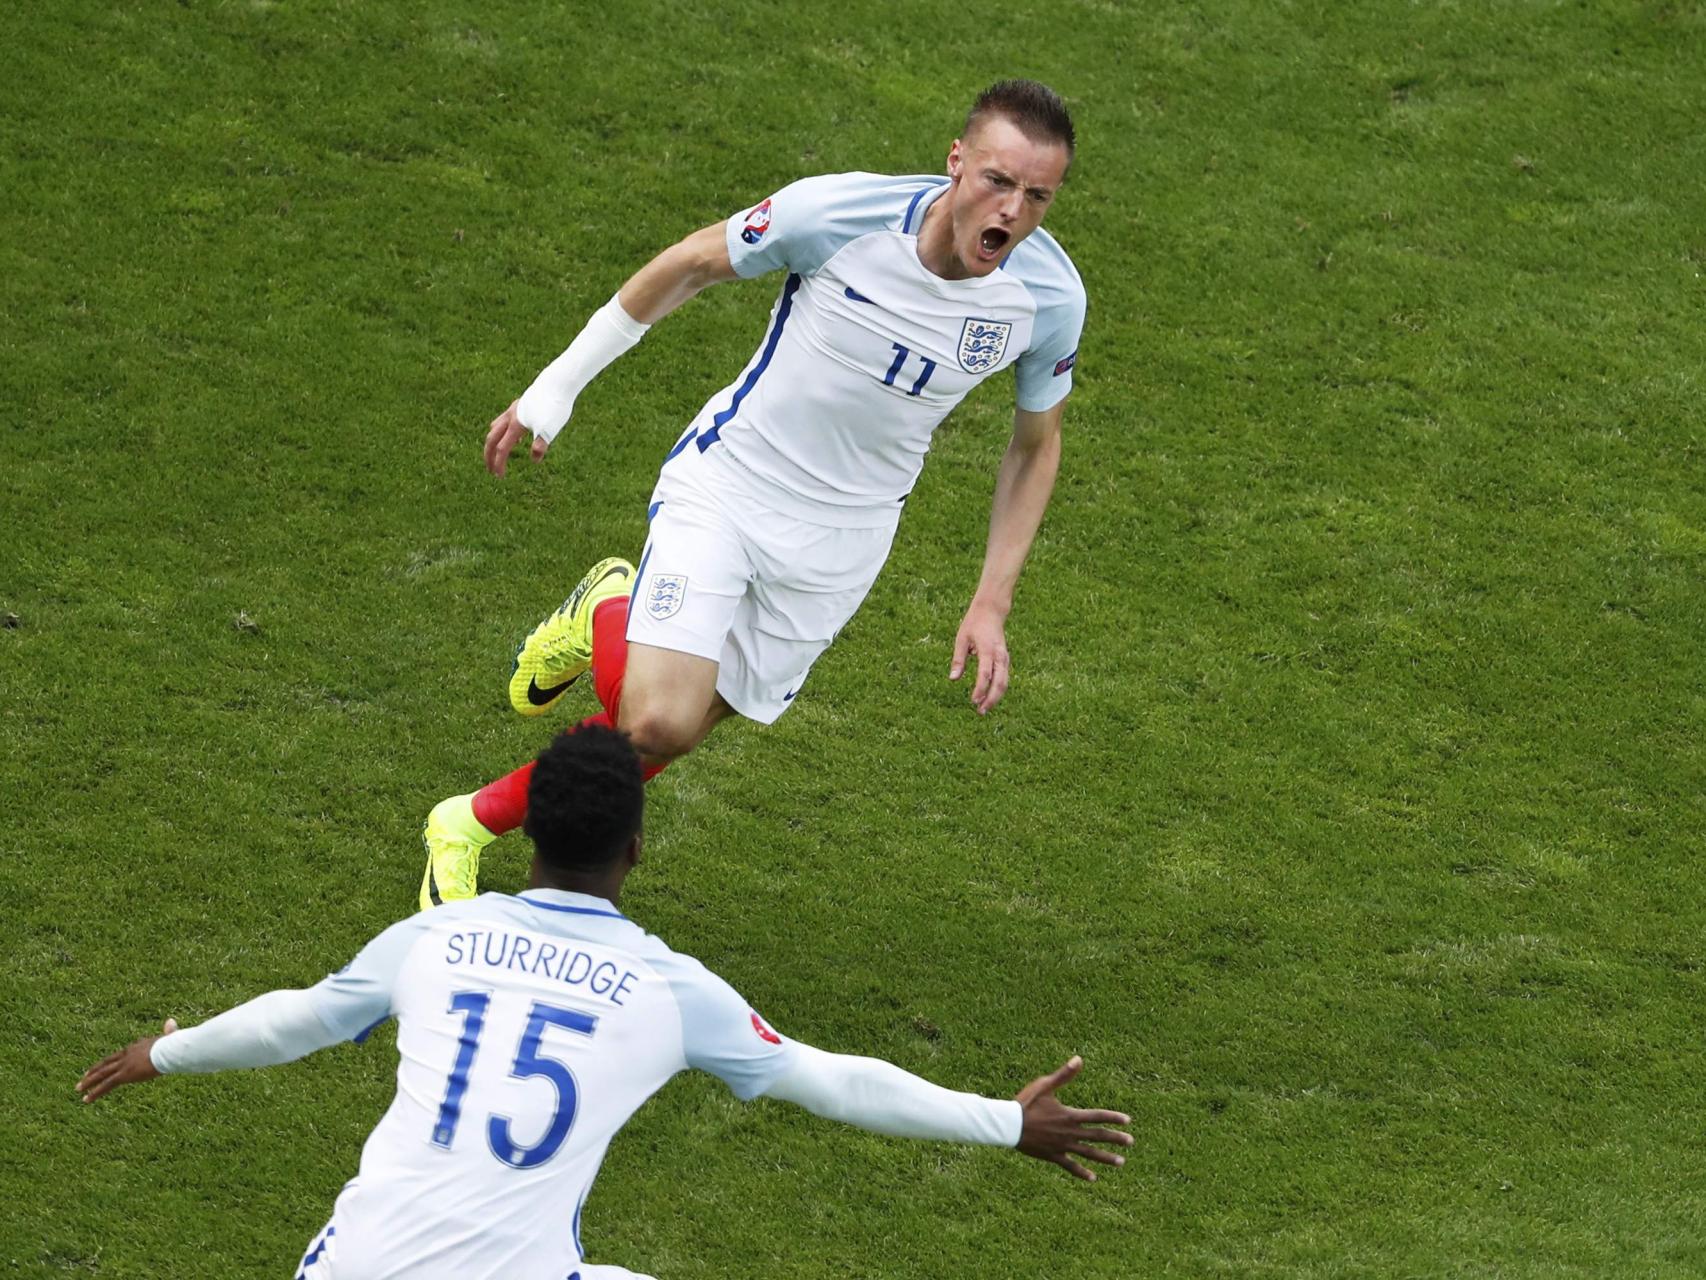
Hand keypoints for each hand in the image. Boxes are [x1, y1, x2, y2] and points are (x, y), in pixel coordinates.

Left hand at [77, 1018, 177, 1102]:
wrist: (167, 1050)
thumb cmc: (172, 1045)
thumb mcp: (170, 1038)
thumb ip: (169, 1032)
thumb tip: (171, 1022)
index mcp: (137, 1046)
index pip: (121, 1054)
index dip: (112, 1060)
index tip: (105, 1064)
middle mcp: (127, 1054)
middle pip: (107, 1063)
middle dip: (95, 1070)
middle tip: (84, 1076)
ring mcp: (124, 1065)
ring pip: (102, 1074)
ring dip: (89, 1082)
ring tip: (79, 1088)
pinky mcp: (124, 1075)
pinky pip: (106, 1085)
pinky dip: (95, 1092)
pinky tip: (86, 1099)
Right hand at [484, 400, 550, 476]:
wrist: (557, 383)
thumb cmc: (554, 406)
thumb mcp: (549, 429)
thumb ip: (540, 445)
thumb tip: (534, 460)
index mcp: (515, 425)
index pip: (502, 449)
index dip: (499, 464)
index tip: (499, 477)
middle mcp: (510, 416)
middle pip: (492, 438)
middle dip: (489, 455)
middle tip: (490, 469)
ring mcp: (514, 409)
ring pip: (496, 427)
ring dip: (494, 441)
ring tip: (499, 453)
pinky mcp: (521, 404)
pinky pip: (505, 420)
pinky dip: (504, 431)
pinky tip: (517, 436)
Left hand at [949, 599, 1010, 714]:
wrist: (991, 612)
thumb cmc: (974, 624)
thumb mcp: (961, 639)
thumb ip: (958, 660)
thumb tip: (953, 679)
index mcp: (987, 650)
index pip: (985, 674)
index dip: (980, 689)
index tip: (973, 701)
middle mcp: (999, 656)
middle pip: (1000, 683)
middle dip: (991, 699)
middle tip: (980, 712)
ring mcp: (1005, 659)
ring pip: (1004, 683)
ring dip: (995, 698)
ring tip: (983, 709)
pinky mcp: (1005, 661)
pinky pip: (1004, 679)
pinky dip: (997, 690)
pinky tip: (988, 698)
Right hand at [1015, 1056, 1132, 1181]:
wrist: (1009, 1125)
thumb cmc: (1026, 1103)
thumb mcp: (1045, 1086)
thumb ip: (1064, 1075)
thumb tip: (1079, 1059)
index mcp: (1070, 1115)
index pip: (1097, 1116)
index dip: (1113, 1118)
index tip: (1128, 1121)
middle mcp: (1070, 1132)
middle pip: (1098, 1136)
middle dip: (1115, 1139)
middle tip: (1130, 1142)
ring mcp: (1063, 1146)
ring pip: (1089, 1153)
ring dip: (1105, 1158)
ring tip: (1121, 1162)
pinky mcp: (1053, 1155)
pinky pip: (1070, 1166)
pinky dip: (1082, 1172)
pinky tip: (1093, 1178)